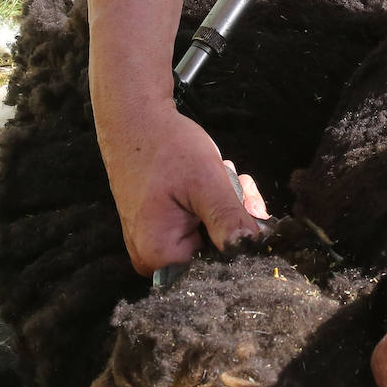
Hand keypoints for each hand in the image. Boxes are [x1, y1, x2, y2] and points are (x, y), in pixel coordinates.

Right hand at [94, 100, 267, 275]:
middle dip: (237, 218)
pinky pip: (201, 227)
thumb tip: (252, 250)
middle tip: (238, 184)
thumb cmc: (165, 146)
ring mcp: (156, 244)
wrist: (135, 118)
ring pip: (214, 237)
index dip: (242, 242)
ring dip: (228, 206)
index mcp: (159, 255)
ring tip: (222, 174)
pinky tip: (212, 180)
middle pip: (218, 254)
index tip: (251, 210)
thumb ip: (229, 220)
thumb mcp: (206, 182)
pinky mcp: (162, 229)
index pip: (220, 269)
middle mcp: (153, 259)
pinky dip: (214, 203)